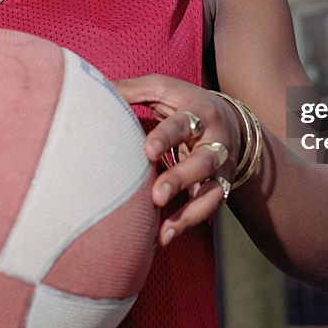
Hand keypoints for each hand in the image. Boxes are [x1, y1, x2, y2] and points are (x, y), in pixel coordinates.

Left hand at [115, 75, 241, 246]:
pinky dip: (189, 223)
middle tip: (157, 195)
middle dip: (180, 178)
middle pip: (204, 161)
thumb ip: (132, 90)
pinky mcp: (220, 187)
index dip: (166, 137)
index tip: (147, 151)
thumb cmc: (184, 103)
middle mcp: (215, 141)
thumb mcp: (162, 88)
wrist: (232, 120)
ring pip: (213, 191)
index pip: (183, 124)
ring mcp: (221, 167)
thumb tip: (95, 89)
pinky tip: (165, 238)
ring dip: (190, 212)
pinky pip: (209, 208)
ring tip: (165, 232)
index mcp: (198, 112)